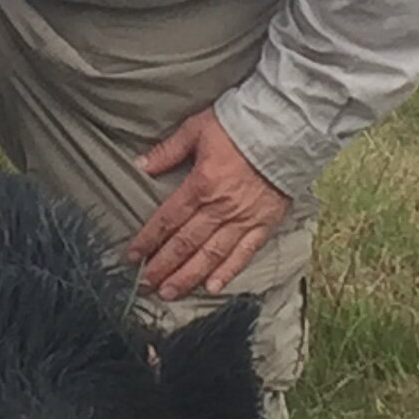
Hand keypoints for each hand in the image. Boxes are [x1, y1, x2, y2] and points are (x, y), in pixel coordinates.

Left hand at [123, 109, 289, 300]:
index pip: (168, 219)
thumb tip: (141, 164)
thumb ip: (168, 150)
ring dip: (188, 276)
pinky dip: (228, 272)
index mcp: (201, 184)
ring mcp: (243, 218)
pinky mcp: (264, 223)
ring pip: (211, 254)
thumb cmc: (240, 125)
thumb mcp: (197, 128)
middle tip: (145, 285)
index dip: (148, 240)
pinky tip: (213, 287)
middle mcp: (220, 207)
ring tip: (170, 293)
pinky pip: (245, 253)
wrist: (286, 129)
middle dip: (163, 266)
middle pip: (186, 243)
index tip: (132, 256)